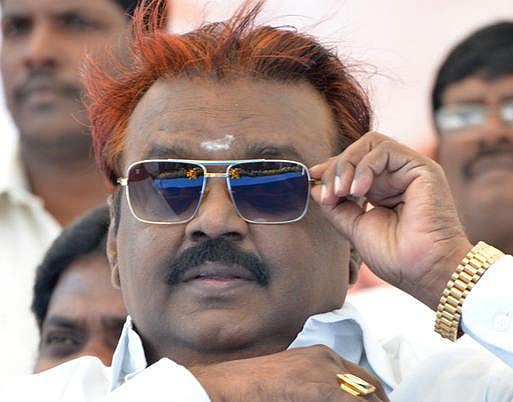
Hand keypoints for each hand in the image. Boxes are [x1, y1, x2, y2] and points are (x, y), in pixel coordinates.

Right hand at [190, 345, 387, 401]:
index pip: (365, 381)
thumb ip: (318, 391)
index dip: (377, 400)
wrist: (227, 385)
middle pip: (370, 388)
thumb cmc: (257, 389)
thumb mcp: (295, 386)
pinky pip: (350, 400)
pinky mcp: (318, 385)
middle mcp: (327, 357)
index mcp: (323, 356)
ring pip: (365, 396)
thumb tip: (339, 397)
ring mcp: (323, 369)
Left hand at [309, 132, 472, 309]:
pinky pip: (385, 150)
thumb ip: (336, 206)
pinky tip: (358, 191)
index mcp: (383, 189)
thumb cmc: (395, 256)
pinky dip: (365, 166)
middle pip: (358, 150)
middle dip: (336, 167)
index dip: (331, 168)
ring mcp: (409, 170)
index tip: (312, 178)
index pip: (353, 164)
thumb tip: (315, 187)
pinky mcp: (422, 168)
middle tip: (329, 192)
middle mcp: (397, 176)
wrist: (423, 271)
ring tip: (342, 192)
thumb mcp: (354, 227)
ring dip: (347, 164)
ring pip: (370, 143)